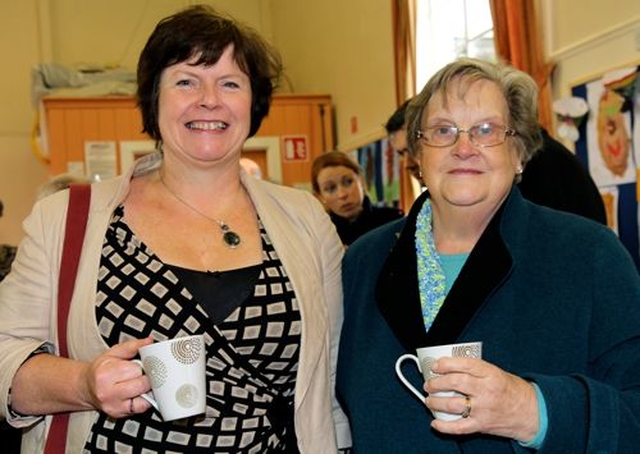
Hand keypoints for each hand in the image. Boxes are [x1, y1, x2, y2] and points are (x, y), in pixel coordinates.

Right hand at [81, 337, 153, 417]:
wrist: (87, 387)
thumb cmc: (100, 370)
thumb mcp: (113, 353)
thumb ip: (132, 346)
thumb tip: (149, 341)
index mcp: (105, 375)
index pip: (136, 370)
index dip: (143, 366)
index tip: (142, 364)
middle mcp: (107, 393)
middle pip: (141, 385)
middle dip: (146, 378)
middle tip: (143, 374)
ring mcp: (113, 406)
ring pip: (144, 399)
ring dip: (147, 390)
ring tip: (140, 383)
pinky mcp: (118, 414)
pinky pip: (141, 408)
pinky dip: (145, 400)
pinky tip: (140, 393)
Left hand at [424, 357, 539, 442]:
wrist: (529, 412)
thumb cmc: (510, 390)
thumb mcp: (495, 372)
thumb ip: (474, 370)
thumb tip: (447, 367)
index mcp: (490, 374)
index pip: (464, 365)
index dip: (446, 364)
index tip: (436, 365)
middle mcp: (486, 391)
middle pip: (455, 383)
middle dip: (437, 383)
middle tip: (429, 384)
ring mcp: (483, 409)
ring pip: (453, 405)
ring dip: (436, 402)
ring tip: (429, 400)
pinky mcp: (481, 425)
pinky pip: (459, 427)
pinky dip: (444, 427)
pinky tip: (435, 423)